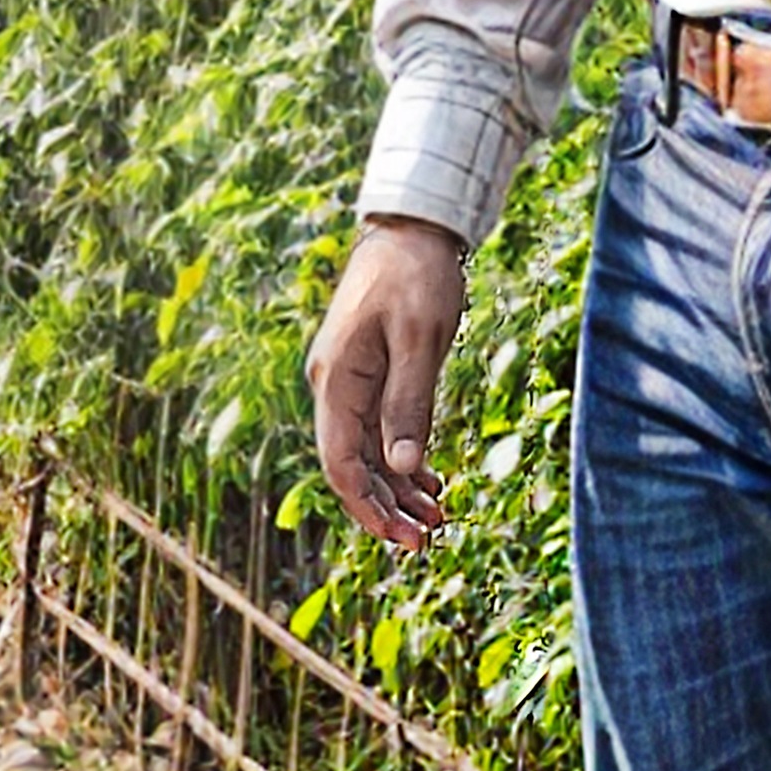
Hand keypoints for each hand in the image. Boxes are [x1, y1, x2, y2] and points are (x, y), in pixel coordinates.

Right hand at [310, 216, 472, 549]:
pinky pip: (379, 430)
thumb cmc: (417, 277)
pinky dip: (402, 459)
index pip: (340, 463)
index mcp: (337, 381)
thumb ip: (409, 403)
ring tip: (437, 517)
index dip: (367, 507)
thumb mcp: (420, 340)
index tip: (401, 538)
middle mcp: (334, 387)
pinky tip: (429, 480)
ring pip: (367, 452)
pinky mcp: (368, 375)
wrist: (411, 230)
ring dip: (397, 488)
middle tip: (426, 540)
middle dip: (385, 507)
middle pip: (351, 465)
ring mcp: (349, 382)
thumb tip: (401, 468)